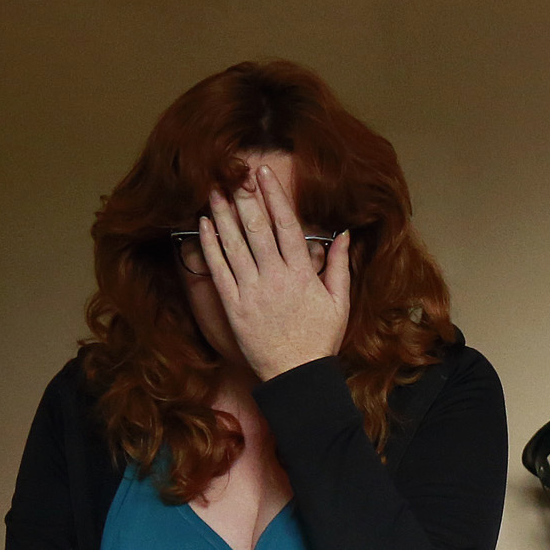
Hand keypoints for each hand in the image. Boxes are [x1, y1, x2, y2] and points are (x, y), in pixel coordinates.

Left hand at [200, 155, 350, 380]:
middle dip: (245, 198)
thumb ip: (341, 265)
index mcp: (302, 274)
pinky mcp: (234, 306)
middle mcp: (275, 278)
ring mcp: (252, 291)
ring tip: (215, 190)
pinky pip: (219, 270)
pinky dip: (210, 246)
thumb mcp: (339, 302)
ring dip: (223, 215)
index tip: (265, 174)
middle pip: (257, 229)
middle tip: (235, 173)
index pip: (286, 225)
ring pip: (234, 245)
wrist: (296, 375)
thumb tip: (344, 233)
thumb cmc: (319, 339)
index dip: (274, 196)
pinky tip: (205, 225)